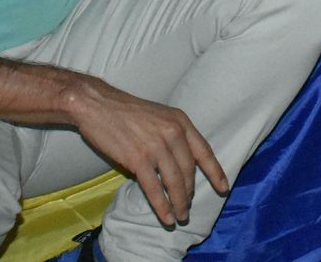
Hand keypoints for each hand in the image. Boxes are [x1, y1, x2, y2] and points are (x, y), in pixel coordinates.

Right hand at [66, 80, 228, 226]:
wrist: (96, 105)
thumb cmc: (126, 111)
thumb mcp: (159, 115)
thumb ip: (172, 135)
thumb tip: (180, 164)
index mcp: (180, 121)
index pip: (204, 151)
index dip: (215, 172)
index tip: (224, 188)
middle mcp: (173, 133)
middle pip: (189, 171)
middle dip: (189, 193)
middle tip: (187, 208)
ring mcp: (156, 146)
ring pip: (174, 182)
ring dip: (179, 203)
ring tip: (180, 217)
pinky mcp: (138, 159)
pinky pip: (154, 188)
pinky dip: (162, 205)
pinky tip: (166, 216)